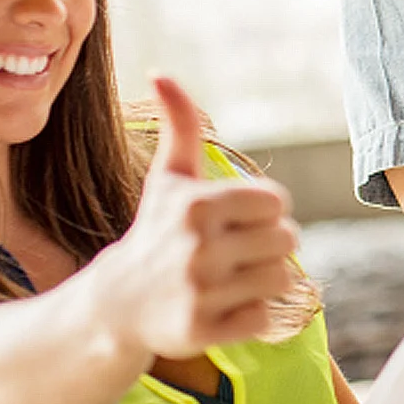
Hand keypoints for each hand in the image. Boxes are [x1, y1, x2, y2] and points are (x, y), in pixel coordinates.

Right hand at [92, 76, 297, 361]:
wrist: (115, 305)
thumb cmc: (156, 232)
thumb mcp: (169, 177)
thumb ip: (181, 124)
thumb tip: (161, 72)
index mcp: (199, 205)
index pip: (279, 202)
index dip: (267, 211)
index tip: (241, 219)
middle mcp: (198, 247)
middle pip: (287, 241)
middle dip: (270, 246)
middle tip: (239, 252)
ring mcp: (199, 292)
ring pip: (282, 280)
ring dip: (265, 281)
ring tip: (234, 278)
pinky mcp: (202, 332)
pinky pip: (264, 319)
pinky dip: (253, 316)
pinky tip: (225, 307)